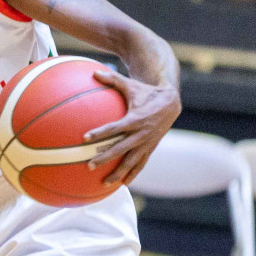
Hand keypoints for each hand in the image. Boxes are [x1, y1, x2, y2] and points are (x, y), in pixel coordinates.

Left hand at [83, 68, 180, 184]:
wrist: (171, 102)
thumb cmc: (146, 92)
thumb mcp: (131, 85)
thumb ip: (112, 79)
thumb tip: (94, 71)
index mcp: (135, 118)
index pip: (114, 127)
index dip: (100, 132)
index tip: (85, 138)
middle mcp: (141, 133)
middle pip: (121, 148)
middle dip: (105, 158)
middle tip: (89, 166)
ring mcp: (147, 143)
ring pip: (132, 161)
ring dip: (119, 173)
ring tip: (105, 183)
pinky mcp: (151, 148)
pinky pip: (141, 163)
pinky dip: (133, 174)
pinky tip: (123, 184)